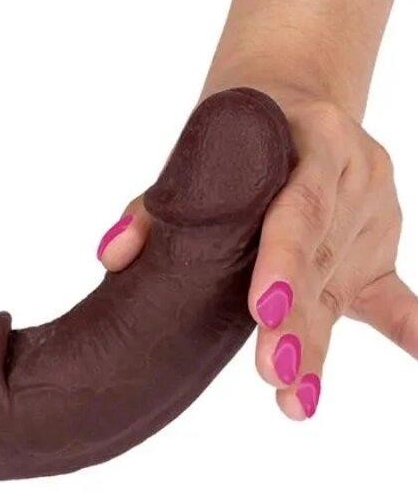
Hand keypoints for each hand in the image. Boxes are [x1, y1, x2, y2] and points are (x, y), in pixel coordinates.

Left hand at [97, 85, 416, 418]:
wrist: (294, 100)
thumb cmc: (236, 130)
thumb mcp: (198, 148)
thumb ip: (154, 204)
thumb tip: (112, 257)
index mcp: (316, 141)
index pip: (299, 209)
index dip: (284, 261)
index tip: (264, 308)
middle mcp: (356, 178)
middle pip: (322, 262)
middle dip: (297, 324)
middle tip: (271, 372)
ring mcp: (372, 218)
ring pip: (340, 290)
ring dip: (317, 347)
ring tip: (295, 399)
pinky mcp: (376, 252)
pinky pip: (394, 295)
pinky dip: (410, 329)